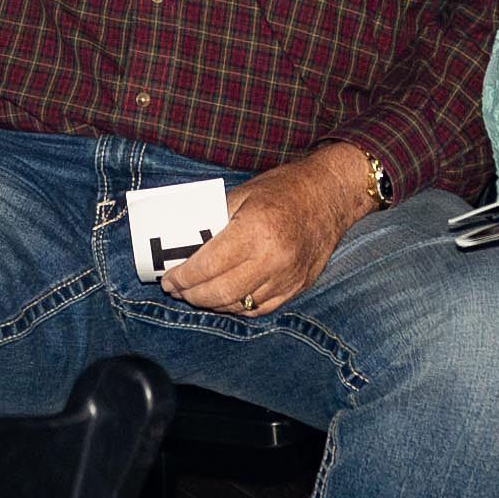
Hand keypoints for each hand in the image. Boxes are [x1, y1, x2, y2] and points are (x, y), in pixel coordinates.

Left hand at [161, 143, 371, 314]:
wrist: (330, 194)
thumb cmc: (284, 188)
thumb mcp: (242, 193)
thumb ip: (215, 220)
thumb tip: (184, 245)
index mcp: (255, 230)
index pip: (208, 266)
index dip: (183, 278)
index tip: (168, 279)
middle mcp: (273, 258)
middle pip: (220, 293)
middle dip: (192, 295)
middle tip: (178, 289)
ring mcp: (288, 277)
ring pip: (238, 305)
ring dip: (212, 304)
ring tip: (196, 294)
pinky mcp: (298, 286)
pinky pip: (260, 308)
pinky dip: (237, 307)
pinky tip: (225, 298)